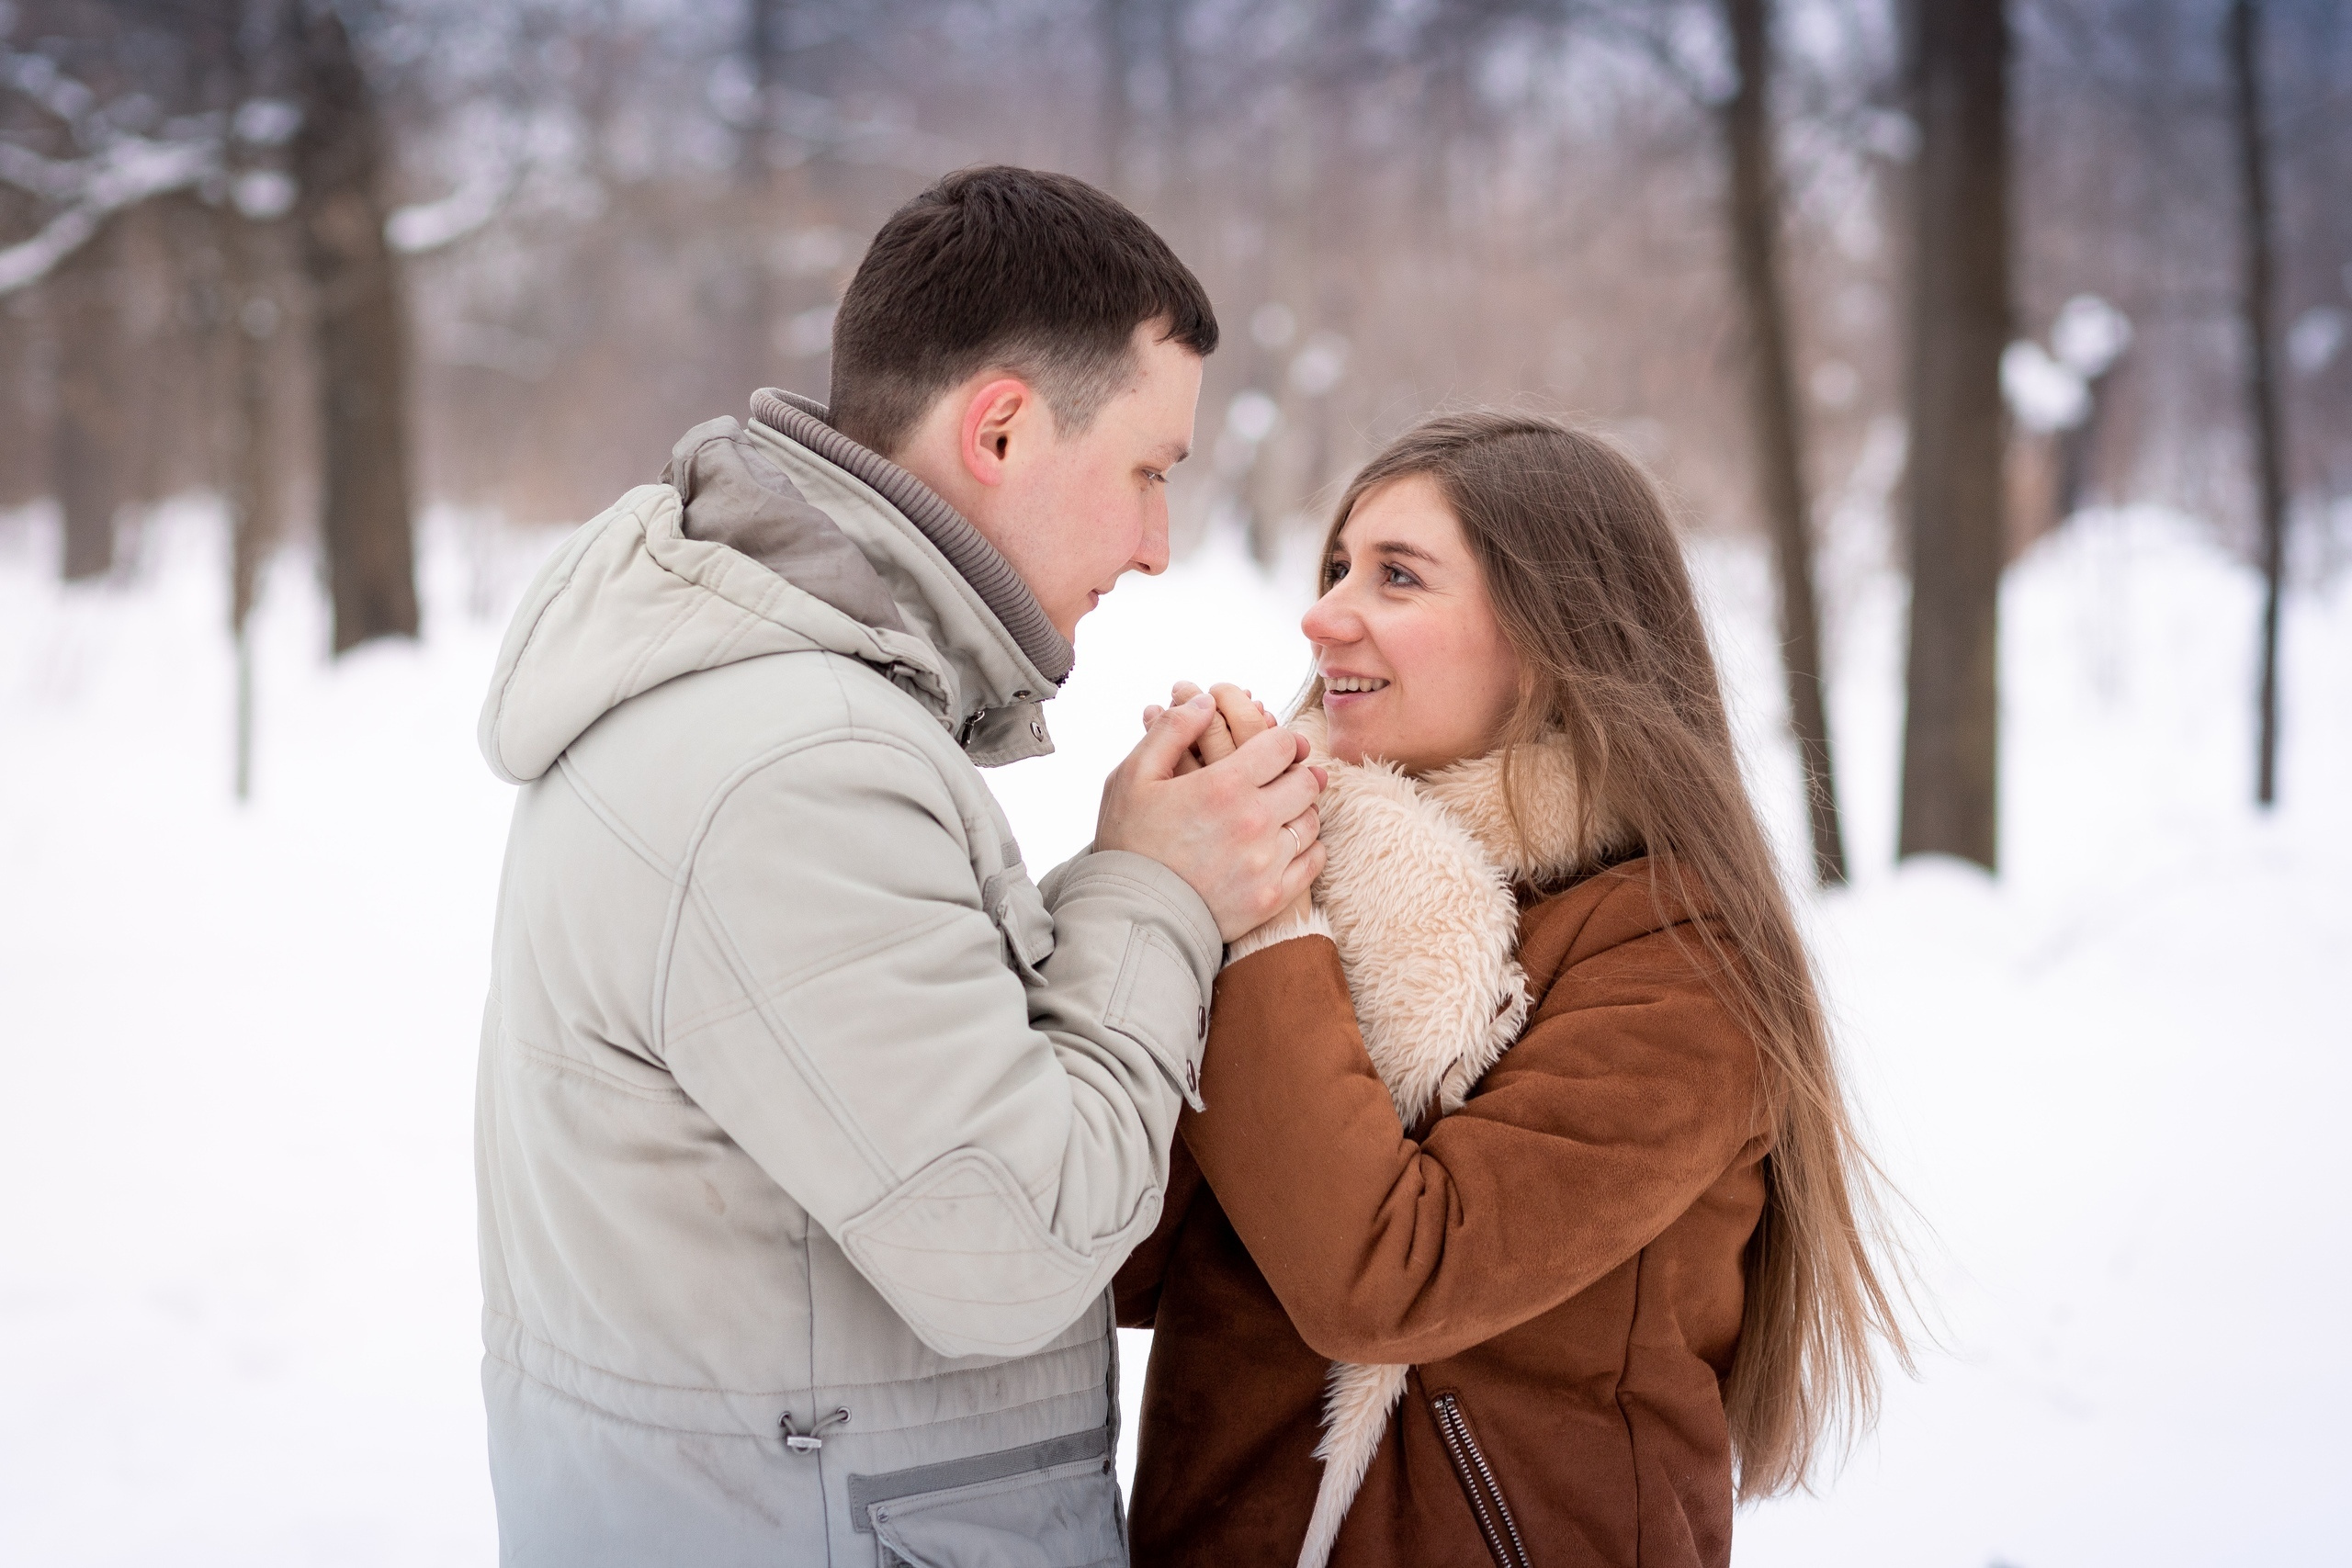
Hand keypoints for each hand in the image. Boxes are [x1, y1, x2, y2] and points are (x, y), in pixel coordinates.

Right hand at [1098, 691, 1326, 941]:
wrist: (1130, 916)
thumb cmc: (1128, 842)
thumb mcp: (1133, 776)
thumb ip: (1170, 731)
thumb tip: (1204, 702)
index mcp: (1224, 784)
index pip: (1283, 745)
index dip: (1281, 741)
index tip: (1273, 749)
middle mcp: (1254, 820)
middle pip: (1306, 781)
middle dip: (1295, 773)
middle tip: (1281, 777)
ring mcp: (1268, 861)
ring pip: (1312, 821)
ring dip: (1300, 810)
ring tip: (1280, 811)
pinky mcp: (1273, 896)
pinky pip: (1313, 860)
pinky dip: (1308, 848)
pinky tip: (1288, 843)